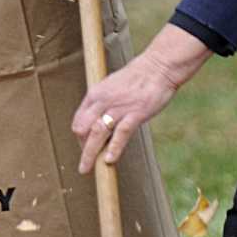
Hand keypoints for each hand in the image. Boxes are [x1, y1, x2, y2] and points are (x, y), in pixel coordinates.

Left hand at [71, 26, 212, 172]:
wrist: (158, 67)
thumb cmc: (138, 77)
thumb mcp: (112, 87)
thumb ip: (104, 102)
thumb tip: (100, 119)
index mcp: (95, 94)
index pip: (78, 120)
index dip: (80, 137)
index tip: (85, 146)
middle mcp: (102, 101)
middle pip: (82, 129)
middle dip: (82, 148)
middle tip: (86, 161)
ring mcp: (118, 108)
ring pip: (96, 134)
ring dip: (89, 154)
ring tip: (86, 169)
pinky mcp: (135, 114)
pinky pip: (120, 134)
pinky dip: (114, 148)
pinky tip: (110, 160)